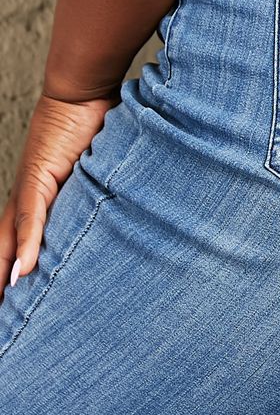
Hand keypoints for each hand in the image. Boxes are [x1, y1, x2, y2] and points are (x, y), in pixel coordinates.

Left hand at [0, 90, 119, 297]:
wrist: (82, 92)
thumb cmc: (93, 126)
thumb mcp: (97, 174)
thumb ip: (103, 197)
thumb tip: (131, 217)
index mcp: (39, 202)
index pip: (17, 246)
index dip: (12, 275)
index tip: (14, 304)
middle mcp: (27, 201)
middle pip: (5, 250)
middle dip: (2, 285)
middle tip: (5, 322)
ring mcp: (30, 190)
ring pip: (9, 243)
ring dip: (5, 276)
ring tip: (4, 310)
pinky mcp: (39, 179)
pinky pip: (31, 218)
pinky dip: (27, 247)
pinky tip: (22, 274)